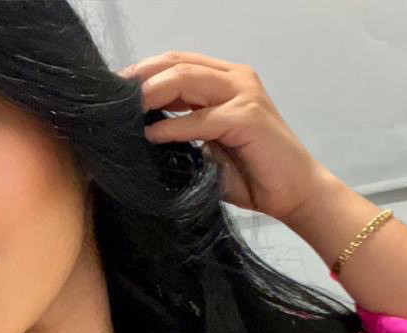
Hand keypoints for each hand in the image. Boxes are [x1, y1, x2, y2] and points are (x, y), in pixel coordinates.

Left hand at [118, 50, 330, 222]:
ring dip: (152, 93)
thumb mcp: (210, 147)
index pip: (178, 63)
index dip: (144, 72)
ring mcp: (244, 95)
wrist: (294, 194)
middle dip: (140, 77)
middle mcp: (236, 79)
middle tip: (111, 97)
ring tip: (126, 111)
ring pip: (187, 80)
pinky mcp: (247, 118)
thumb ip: (184, 129)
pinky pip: (201, 119)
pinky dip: (173, 127)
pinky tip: (151, 136)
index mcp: (227, 81)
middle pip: (177, 64)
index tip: (115, 91)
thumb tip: (143, 128)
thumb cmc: (254, 176)